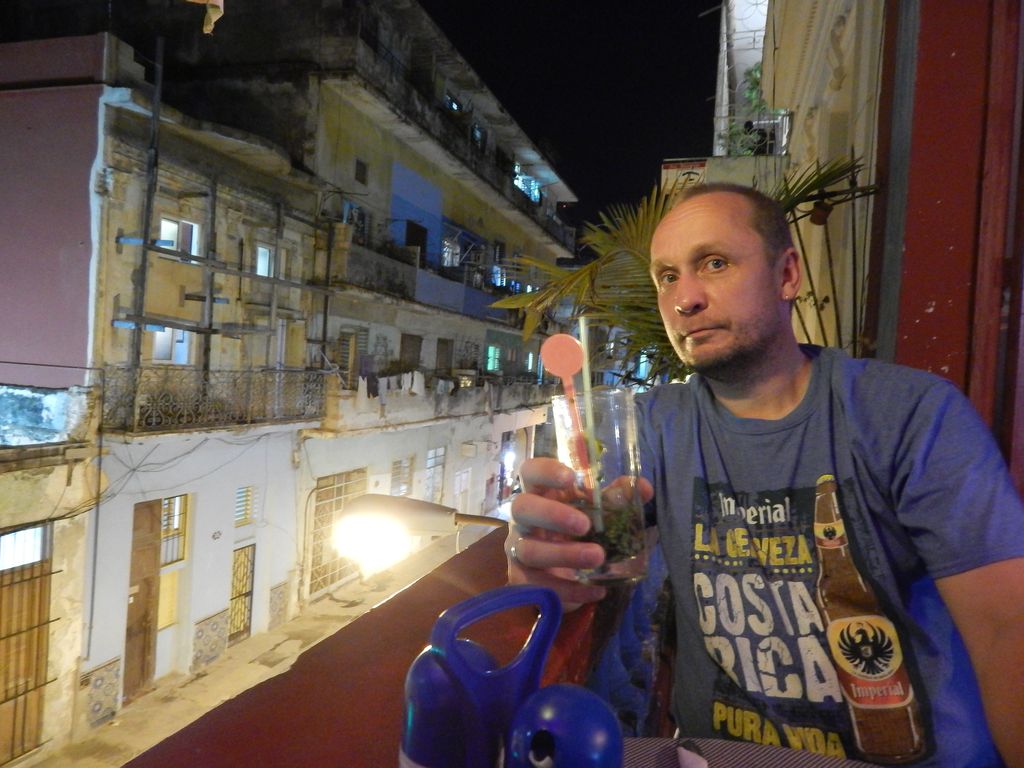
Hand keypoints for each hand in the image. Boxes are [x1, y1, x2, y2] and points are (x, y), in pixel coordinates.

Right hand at [505, 457, 652, 607]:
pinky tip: (595, 589)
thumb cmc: (579, 532)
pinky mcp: (522, 580)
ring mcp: (518, 549)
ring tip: (597, 558)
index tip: (570, 478)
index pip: (530, 472)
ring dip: (563, 554)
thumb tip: (643, 487)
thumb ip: (616, 499)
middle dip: (552, 515)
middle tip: (585, 525)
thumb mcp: (598, 512)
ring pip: (529, 549)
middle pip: (522, 508)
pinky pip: (538, 585)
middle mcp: (524, 519)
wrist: (566, 576)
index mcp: (541, 494)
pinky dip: (568, 590)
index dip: (545, 471)